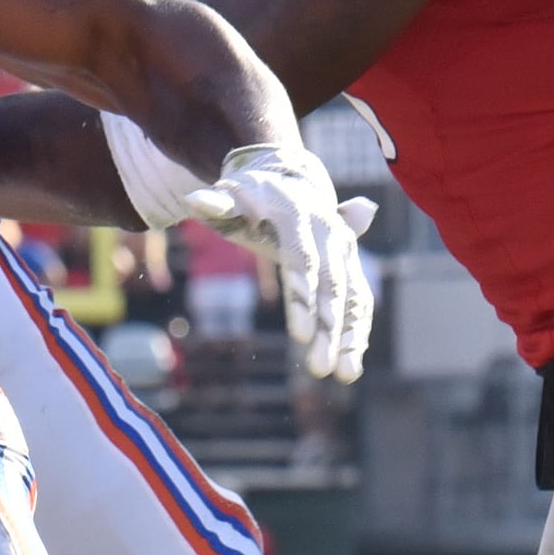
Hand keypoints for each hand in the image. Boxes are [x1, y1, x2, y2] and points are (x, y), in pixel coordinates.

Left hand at [192, 142, 377, 381]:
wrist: (288, 178)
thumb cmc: (250, 195)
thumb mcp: (230, 196)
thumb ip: (216, 204)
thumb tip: (195, 200)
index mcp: (297, 216)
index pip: (301, 260)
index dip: (303, 298)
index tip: (301, 337)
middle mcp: (328, 234)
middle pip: (330, 286)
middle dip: (328, 329)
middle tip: (320, 369)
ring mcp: (343, 251)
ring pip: (353, 296)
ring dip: (351, 337)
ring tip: (344, 376)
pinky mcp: (348, 268)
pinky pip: (358, 301)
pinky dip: (358, 332)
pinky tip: (350, 367)